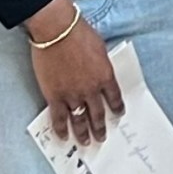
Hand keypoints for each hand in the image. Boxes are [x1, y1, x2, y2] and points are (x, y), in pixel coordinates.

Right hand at [26, 0, 123, 147]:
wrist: (56, 30)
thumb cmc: (78, 32)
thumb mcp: (99, 47)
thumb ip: (101, 64)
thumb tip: (99, 72)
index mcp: (105, 76)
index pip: (114, 98)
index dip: (116, 108)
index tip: (118, 114)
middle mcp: (91, 90)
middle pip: (98, 114)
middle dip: (100, 127)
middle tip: (102, 137)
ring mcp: (72, 95)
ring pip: (80, 120)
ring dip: (83, 133)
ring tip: (86, 143)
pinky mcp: (54, 96)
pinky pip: (59, 118)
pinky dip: (61, 129)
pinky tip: (64, 136)